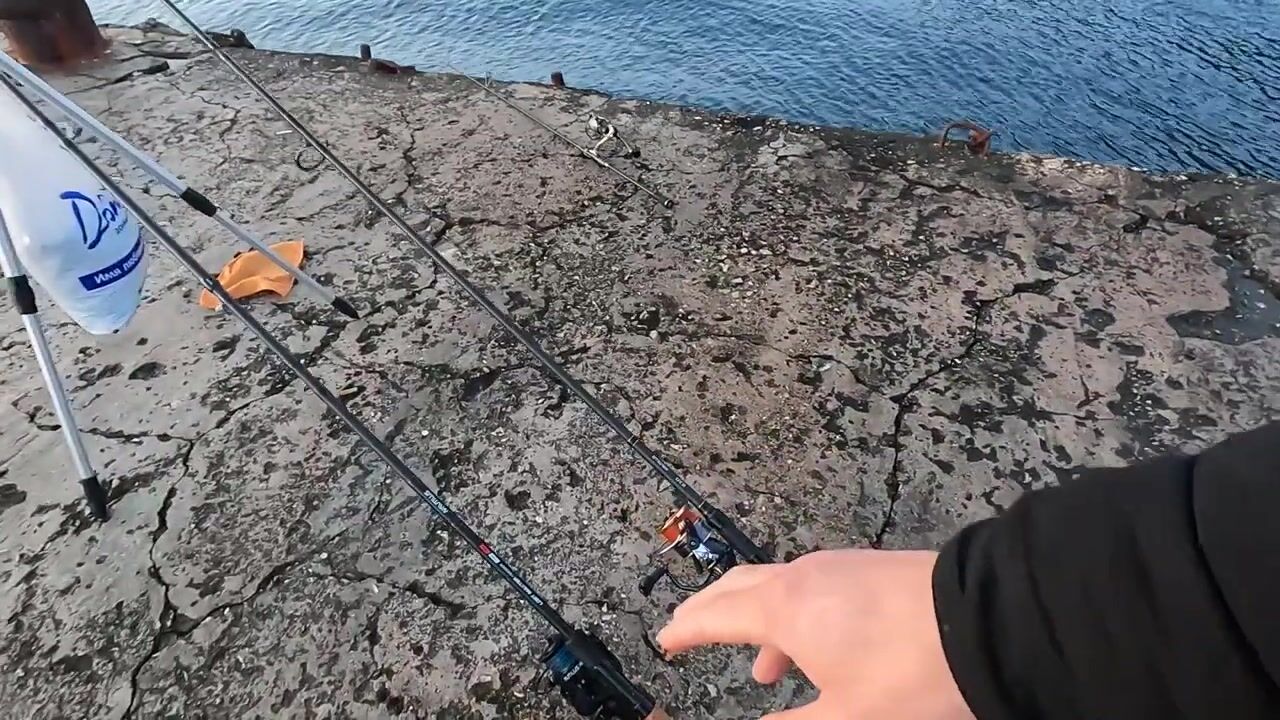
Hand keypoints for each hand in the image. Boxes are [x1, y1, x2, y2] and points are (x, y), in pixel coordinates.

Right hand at [656, 549, 973, 719]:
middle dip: (708, 611)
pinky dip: (792, 614)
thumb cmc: (912, 672)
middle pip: (738, 587)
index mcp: (784, 609)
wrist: (988, 620)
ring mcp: (837, 567)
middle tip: (686, 629)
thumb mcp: (846, 718)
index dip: (685, 630)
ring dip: (756, 619)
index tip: (664, 640)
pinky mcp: (868, 568)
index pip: (715, 616)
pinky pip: (811, 586)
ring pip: (777, 586)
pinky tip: (818, 648)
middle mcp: (803, 577)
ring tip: (761, 669)